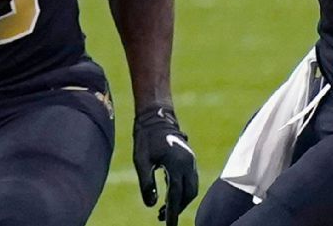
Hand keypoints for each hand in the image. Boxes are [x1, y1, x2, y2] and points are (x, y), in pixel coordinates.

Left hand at [133, 107, 198, 225]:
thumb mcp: (141, 161)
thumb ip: (146, 183)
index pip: (176, 195)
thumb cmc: (146, 138)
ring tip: (163, 210)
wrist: (157, 117)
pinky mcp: (189, 159)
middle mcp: (188, 164)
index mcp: (176, 164)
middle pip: (188, 194)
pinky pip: (191, 181)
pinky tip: (169, 196)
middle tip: (162, 218)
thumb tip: (151, 205)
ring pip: (191, 188)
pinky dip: (183, 192)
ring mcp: (191, 161)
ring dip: (181, 201)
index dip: (173, 213)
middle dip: (178, 208)